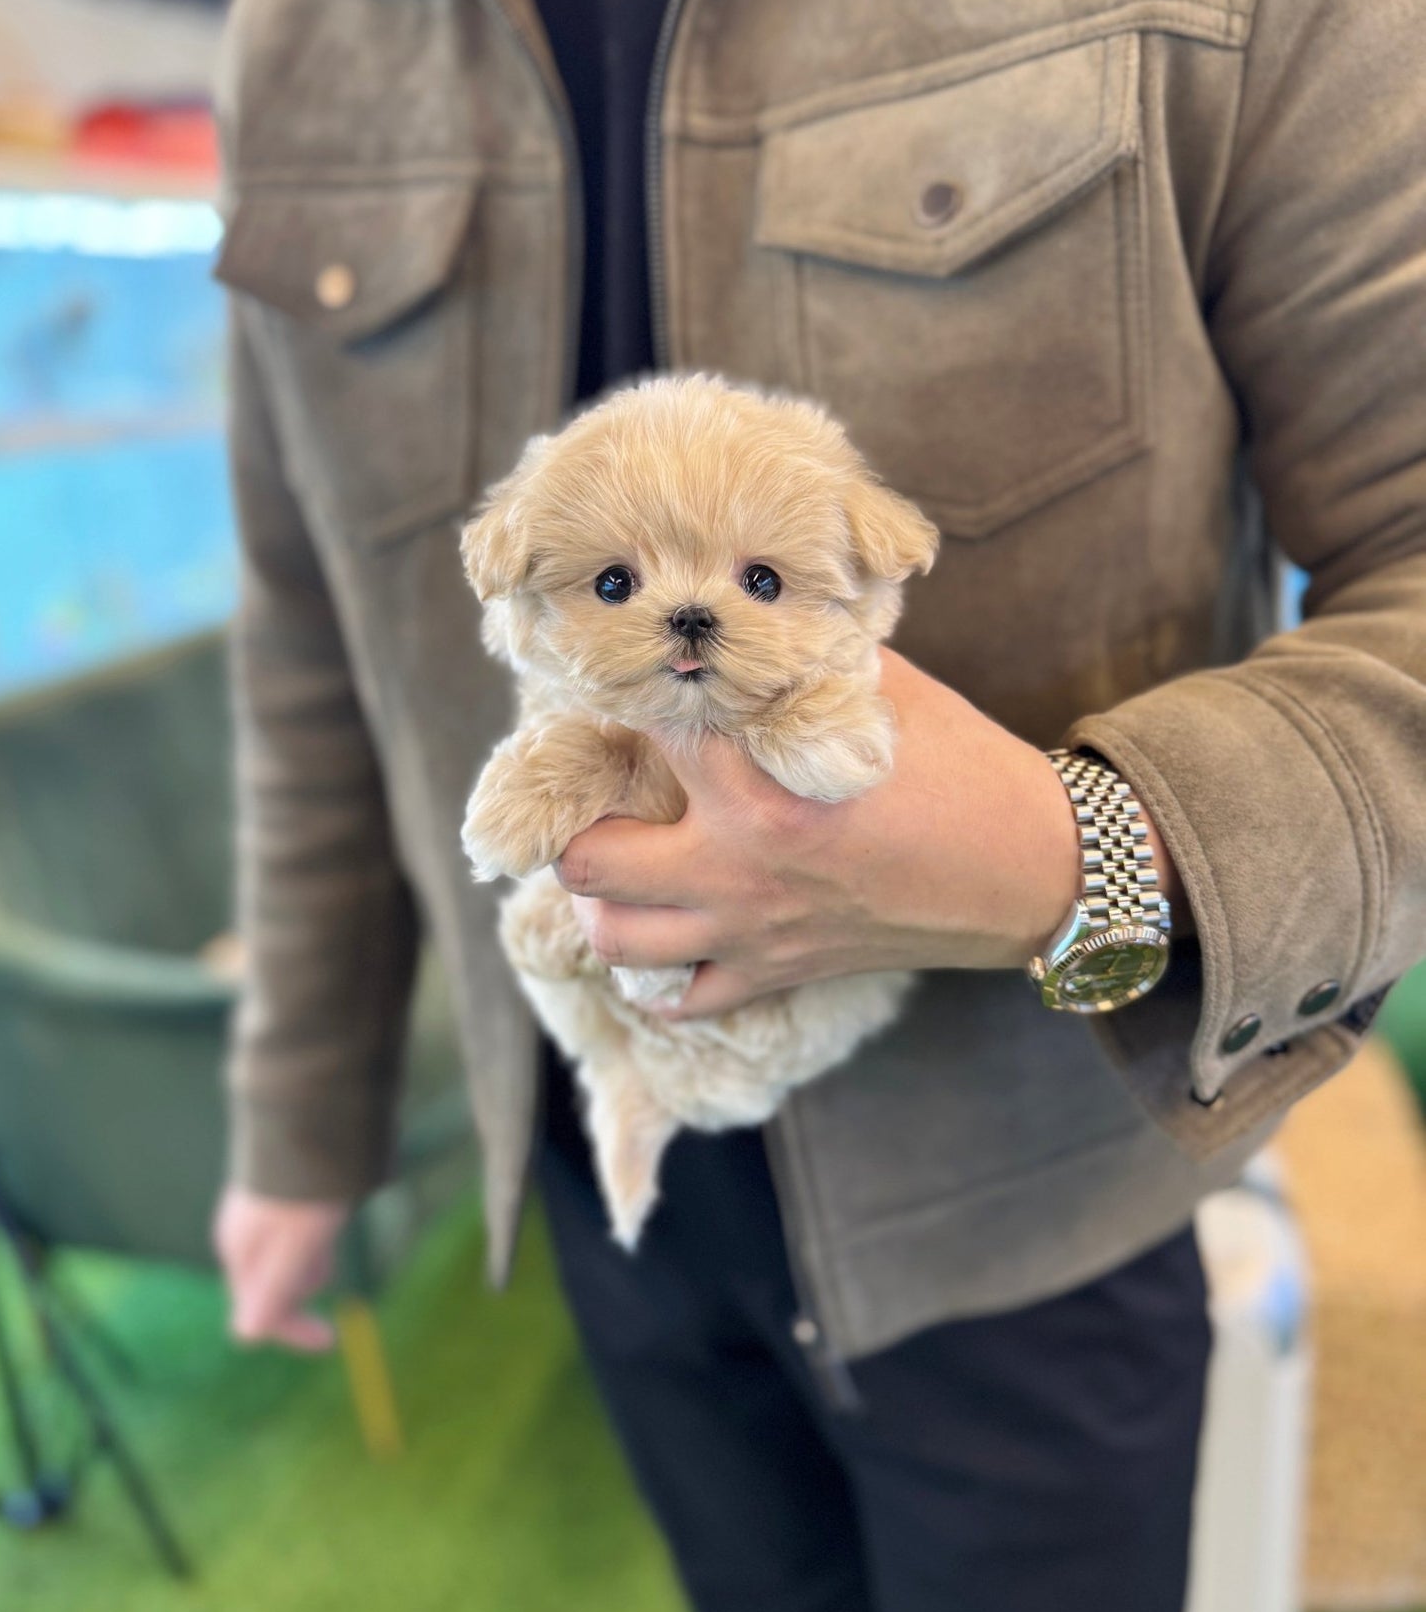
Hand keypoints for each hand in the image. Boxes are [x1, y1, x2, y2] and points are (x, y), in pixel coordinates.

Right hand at [213, 1185, 347, 1352]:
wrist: (306, 1118)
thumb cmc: (302, 1190)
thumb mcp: (293, 1247)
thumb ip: (271, 1293)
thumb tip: (246, 1337)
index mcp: (241, 1253)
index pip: (259, 1313)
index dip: (294, 1332)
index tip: (330, 1342)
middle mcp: (241, 1234)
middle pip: (270, 1284)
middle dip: (301, 1291)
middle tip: (328, 1270)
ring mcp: (256, 1210)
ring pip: (283, 1255)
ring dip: (307, 1262)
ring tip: (328, 1239)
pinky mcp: (274, 1189)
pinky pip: (290, 1228)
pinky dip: (310, 1236)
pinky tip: (326, 1216)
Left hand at [557, 648, 1185, 1019]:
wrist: (1031, 870)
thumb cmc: (964, 769)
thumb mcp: (882, 689)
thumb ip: (802, 656)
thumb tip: (748, 611)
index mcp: (759, 792)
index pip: (647, 734)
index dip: (628, 696)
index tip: (627, 678)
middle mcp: (736, 871)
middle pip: (587, 857)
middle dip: (578, 813)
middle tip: (597, 784)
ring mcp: (749, 933)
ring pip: (614, 937)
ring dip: (601, 896)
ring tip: (619, 855)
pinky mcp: (775, 975)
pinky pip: (679, 999)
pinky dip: (656, 972)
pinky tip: (666, 929)